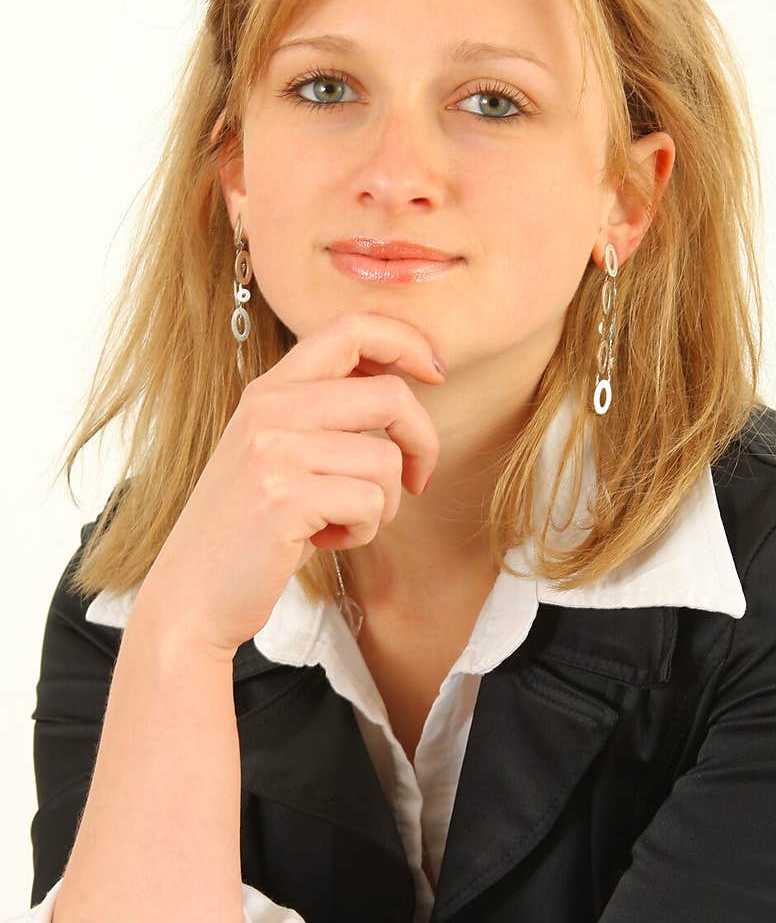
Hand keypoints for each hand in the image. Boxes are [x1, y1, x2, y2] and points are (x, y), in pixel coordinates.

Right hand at [128, 312, 445, 656]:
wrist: (192, 593)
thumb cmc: (250, 528)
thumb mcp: (277, 452)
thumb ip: (322, 414)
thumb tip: (402, 384)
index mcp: (270, 390)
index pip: (350, 328)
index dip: (407, 343)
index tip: (435, 372)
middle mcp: (269, 409)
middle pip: (389, 395)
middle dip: (422, 441)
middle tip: (418, 480)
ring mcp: (273, 451)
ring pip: (386, 459)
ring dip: (383, 503)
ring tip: (342, 521)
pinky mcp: (282, 497)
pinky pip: (370, 503)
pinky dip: (363, 530)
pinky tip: (325, 541)